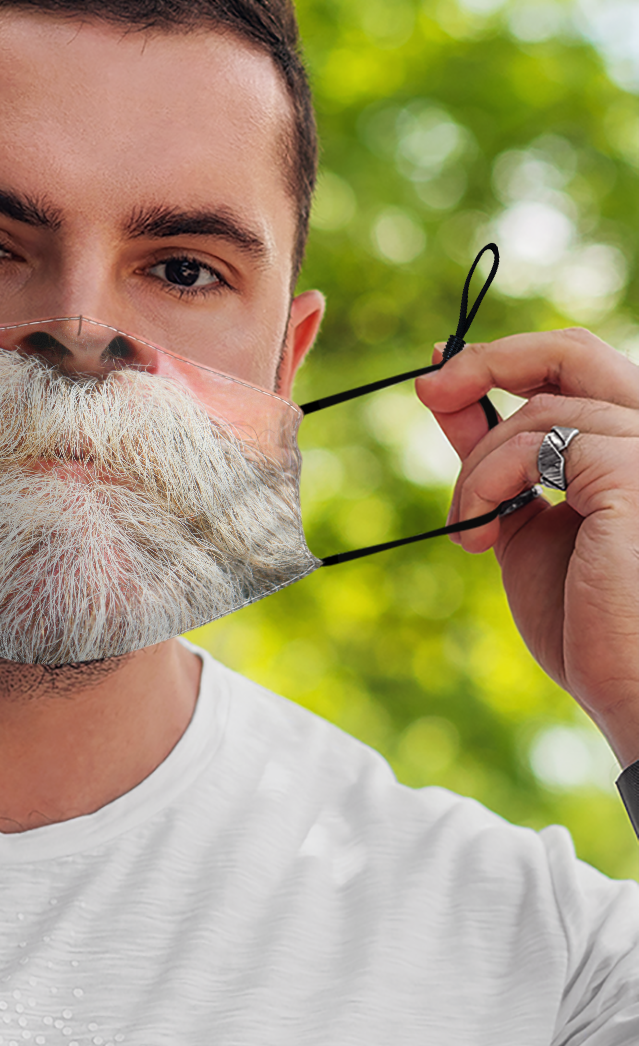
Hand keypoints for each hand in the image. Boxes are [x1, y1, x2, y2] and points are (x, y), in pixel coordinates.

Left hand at [416, 327, 638, 767]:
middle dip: (488, 361)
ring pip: (539, 410)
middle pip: (575, 352)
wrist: (632, 693)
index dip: (507, 358)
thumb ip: (502, 461)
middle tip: (428, 389)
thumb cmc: (591, 623)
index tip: (441, 371)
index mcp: (638, 447)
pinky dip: (488, 479)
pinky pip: (537, 444)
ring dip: (477, 467)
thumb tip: (451, 397)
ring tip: (468, 528)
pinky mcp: (636, 473)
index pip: (578, 369)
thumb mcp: (529, 523)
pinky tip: (480, 536)